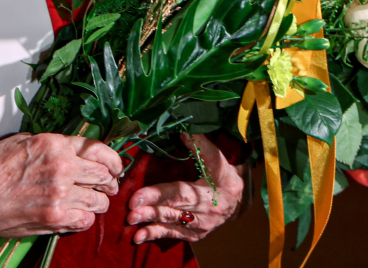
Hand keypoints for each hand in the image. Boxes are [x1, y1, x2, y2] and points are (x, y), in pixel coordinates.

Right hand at [0, 132, 122, 236]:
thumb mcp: (24, 142)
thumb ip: (54, 147)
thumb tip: (77, 152)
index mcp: (55, 144)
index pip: (99, 150)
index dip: (113, 160)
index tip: (115, 166)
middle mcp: (62, 167)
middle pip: (104, 175)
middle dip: (109, 181)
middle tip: (108, 186)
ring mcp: (59, 194)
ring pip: (99, 200)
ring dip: (99, 201)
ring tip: (93, 201)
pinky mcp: (53, 218)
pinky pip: (85, 220)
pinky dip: (85, 218)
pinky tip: (77, 214)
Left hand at [126, 133, 248, 243]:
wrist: (237, 201)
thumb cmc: (224, 176)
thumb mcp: (217, 160)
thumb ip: (200, 146)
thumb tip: (183, 132)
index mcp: (209, 193)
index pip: (180, 194)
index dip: (158, 195)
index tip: (137, 197)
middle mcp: (204, 214)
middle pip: (172, 211)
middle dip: (150, 210)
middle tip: (130, 211)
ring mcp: (198, 227)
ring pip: (170, 225)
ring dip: (149, 224)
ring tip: (130, 221)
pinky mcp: (193, 235)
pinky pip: (172, 235)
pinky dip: (155, 235)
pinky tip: (138, 237)